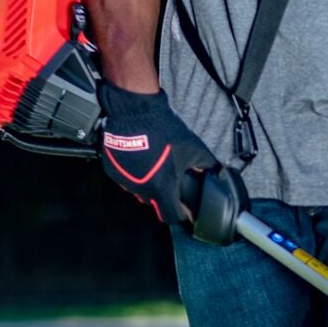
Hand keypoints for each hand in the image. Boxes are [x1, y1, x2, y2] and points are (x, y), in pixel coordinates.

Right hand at [98, 82, 212, 222]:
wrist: (136, 111)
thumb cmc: (164, 129)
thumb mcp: (193, 148)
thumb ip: (206, 165)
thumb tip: (215, 173)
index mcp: (161, 187)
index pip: (170, 216)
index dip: (179, 213)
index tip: (182, 208)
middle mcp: (140, 188)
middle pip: (155, 203)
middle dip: (164, 194)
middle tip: (170, 177)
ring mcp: (124, 180)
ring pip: (139, 191)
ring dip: (148, 183)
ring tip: (155, 164)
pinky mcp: (112, 170)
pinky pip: (126, 179)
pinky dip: (134, 173)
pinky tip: (141, 158)